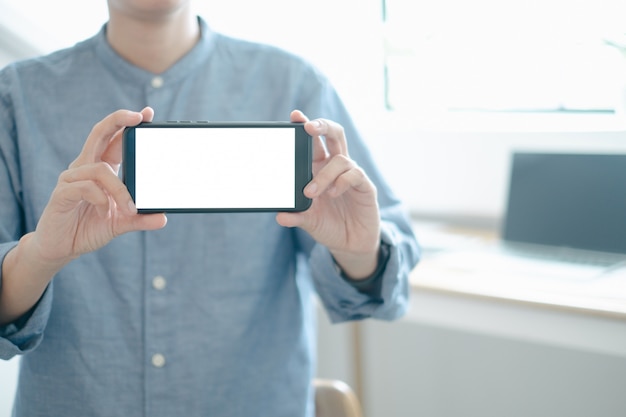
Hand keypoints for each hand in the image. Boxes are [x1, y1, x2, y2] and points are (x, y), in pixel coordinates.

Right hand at [32, 108, 166, 264]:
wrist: (61, 249)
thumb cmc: (89, 227)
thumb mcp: (121, 223)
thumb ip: (140, 218)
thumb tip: (163, 218)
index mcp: (100, 168)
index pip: (114, 138)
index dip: (127, 123)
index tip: (147, 113)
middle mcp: (85, 167)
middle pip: (99, 134)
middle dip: (118, 121)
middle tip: (138, 117)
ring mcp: (71, 179)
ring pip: (101, 169)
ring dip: (120, 189)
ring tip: (129, 208)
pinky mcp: (62, 194)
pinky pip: (85, 188)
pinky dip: (101, 200)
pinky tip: (105, 213)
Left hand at [276, 110, 380, 278]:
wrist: (350, 243)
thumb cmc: (328, 225)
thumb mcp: (308, 221)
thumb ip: (295, 216)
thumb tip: (280, 215)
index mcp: (319, 167)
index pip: (313, 140)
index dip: (306, 125)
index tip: (295, 116)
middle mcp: (335, 166)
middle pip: (334, 134)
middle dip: (322, 126)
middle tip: (308, 128)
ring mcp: (352, 174)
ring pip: (341, 158)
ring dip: (324, 174)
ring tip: (311, 192)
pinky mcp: (365, 186)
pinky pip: (355, 174)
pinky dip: (342, 181)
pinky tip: (333, 193)